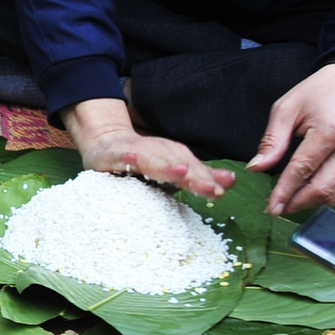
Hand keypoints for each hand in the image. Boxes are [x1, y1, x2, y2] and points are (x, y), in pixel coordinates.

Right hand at [62, 96, 234, 197]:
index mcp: (171, 155)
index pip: (192, 165)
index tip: (219, 191)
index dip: (205, 177)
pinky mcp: (111, 155)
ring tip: (179, 173)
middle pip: (175, 161)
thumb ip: (199, 176)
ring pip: (150, 158)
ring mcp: (133, 151)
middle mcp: (155, 150)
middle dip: (192, 175)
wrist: (104, 143)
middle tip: (208, 188)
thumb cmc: (141, 162)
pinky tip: (131, 161)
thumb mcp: (172, 168)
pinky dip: (125, 158)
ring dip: (164, 165)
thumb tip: (231, 182)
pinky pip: (119, 157)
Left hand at [248, 63, 334, 214]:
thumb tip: (256, 168)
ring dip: (311, 201)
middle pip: (323, 188)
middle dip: (298, 203)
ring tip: (289, 202)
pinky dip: (325, 193)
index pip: (303, 169)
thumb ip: (273, 140)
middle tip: (278, 210)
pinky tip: (307, 192)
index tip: (271, 208)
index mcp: (330, 130)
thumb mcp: (287, 108)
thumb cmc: (317, 91)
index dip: (285, 191)